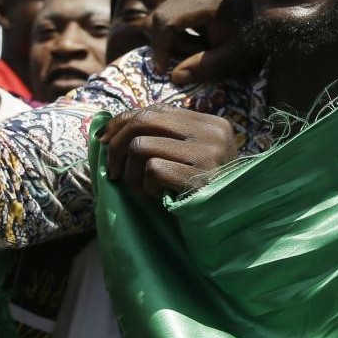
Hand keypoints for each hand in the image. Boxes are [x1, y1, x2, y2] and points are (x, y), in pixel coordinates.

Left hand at [100, 105, 238, 197]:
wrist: (233, 227)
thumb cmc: (204, 193)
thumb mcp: (193, 157)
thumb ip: (167, 138)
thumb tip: (113, 127)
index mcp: (212, 123)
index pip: (157, 110)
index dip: (123, 122)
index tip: (105, 140)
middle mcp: (213, 133)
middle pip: (144, 121)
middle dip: (117, 145)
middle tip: (112, 170)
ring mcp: (209, 154)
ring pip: (141, 146)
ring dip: (131, 173)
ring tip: (142, 190)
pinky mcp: (200, 177)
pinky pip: (151, 170)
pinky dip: (146, 187)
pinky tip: (158, 198)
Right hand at [145, 0, 258, 84]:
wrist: (265, 16)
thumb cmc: (254, 37)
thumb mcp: (235, 57)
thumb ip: (207, 67)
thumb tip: (174, 76)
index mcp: (206, 0)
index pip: (165, 21)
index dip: (160, 47)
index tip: (163, 70)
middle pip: (160, 18)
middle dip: (170, 44)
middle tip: (194, 57)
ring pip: (161, 16)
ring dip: (175, 38)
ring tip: (201, 47)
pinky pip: (168, 13)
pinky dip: (177, 32)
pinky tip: (198, 39)